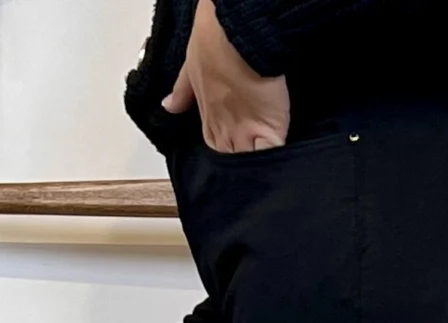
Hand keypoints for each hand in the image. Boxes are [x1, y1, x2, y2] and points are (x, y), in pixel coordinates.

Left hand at [162, 0, 289, 153]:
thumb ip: (182, 90)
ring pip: (249, 164)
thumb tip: (169, 106)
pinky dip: (276, 160)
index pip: (216, 147)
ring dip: (256, 165)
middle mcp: (224, 131)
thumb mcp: (191, 66)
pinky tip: (278, 160)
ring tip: (263, 164)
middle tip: (248, 157)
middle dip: (239, 163)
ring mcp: (245, 134)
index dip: (225, 150)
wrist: (237, 33)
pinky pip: (271, 158)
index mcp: (208, 118)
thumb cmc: (215, 42)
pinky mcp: (268, 132)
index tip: (233, 148)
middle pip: (232, 161)